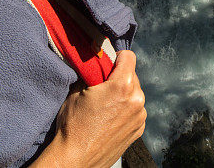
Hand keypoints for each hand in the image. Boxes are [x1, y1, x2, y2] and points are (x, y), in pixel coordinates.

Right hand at [31, 50, 146, 167]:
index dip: (116, 58)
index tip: (107, 65)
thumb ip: (91, 73)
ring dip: (124, 94)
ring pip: (135, 93)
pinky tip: (110, 119)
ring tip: (105, 107)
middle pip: (132, 75)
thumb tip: (95, 63)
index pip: (129, 56)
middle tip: (101, 88)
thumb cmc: (73, 126)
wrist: (75, 159)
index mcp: (122, 86)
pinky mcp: (139, 130)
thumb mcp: (76, 91)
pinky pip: (135, 110)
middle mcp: (137, 100)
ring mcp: (140, 116)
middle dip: (118, 77)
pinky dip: (126, 110)